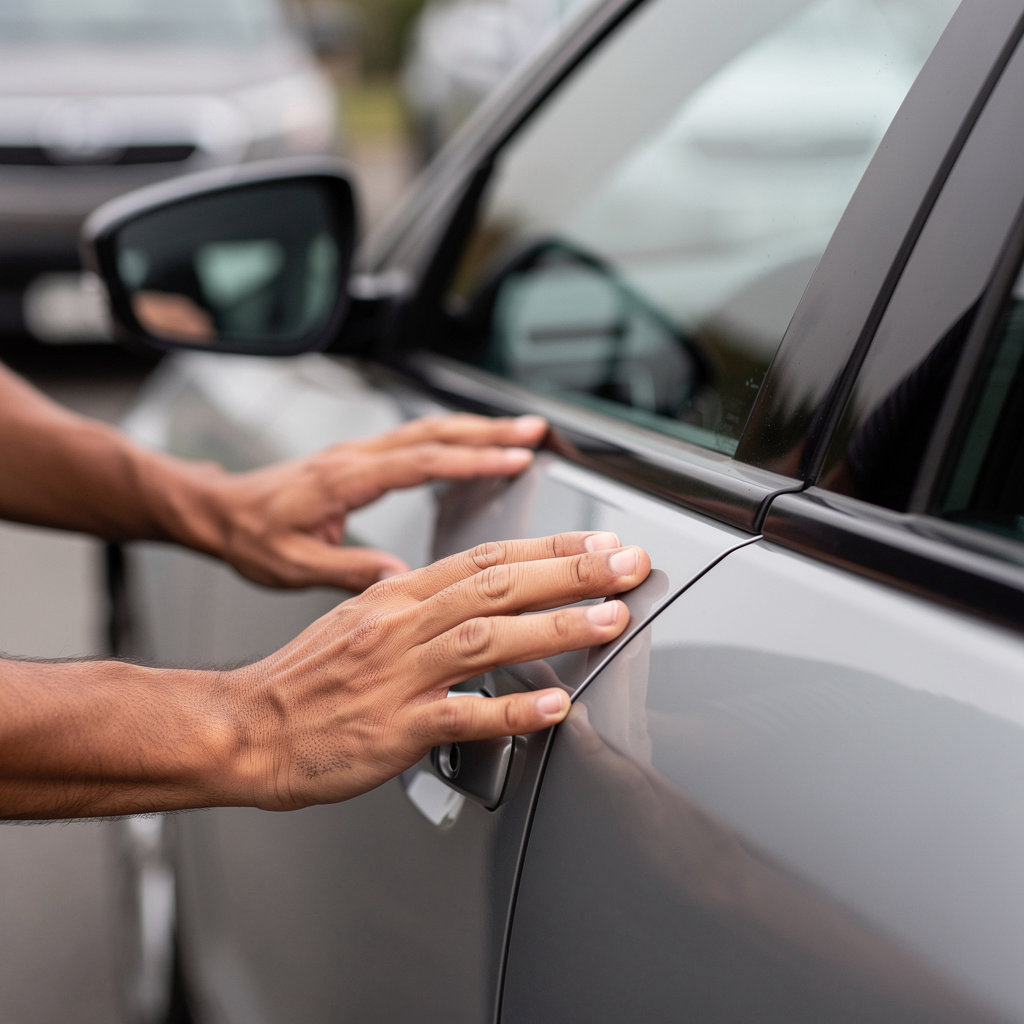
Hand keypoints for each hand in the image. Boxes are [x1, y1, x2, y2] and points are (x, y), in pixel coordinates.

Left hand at [206, 413, 548, 589]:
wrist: (218, 511)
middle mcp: (354, 458)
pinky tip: (474, 445)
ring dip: (474, 428)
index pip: (418, 462)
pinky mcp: (359, 459)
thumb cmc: (249, 536)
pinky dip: (452, 437)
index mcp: (342, 480)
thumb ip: (345, 569)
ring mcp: (358, 453)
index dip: (469, 459)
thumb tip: (397, 578)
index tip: (512, 459)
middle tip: (533, 432)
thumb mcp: (291, 564)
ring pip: (426, 430)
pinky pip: (415, 439)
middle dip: (487, 431)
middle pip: (432, 433)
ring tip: (518, 433)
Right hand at [230, 531, 651, 810]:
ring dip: (556, 627)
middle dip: (569, 573)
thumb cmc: (304, 679)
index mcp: (395, 594)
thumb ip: (414, 603)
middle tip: (625, 566)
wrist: (246, 727)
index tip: (595, 544)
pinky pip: (462, 715)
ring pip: (487, 640)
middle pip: (496, 586)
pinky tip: (557, 706)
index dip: (546, 549)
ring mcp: (397, 674)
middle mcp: (400, 624)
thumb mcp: (357, 619)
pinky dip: (513, 710)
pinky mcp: (394, 727)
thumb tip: (466, 594)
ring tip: (611, 620)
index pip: (484, 558)